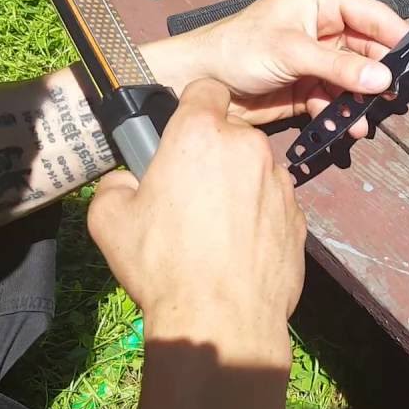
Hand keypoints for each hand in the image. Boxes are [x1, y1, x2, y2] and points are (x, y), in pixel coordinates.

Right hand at [87, 80, 306, 362]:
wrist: (222, 319)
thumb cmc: (163, 264)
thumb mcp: (109, 221)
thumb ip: (114, 186)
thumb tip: (124, 182)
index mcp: (200, 135)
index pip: (206, 89)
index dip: (193, 104)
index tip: (181, 130)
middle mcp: (248, 148)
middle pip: (231, 134)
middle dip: (212, 154)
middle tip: (187, 193)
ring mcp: (279, 183)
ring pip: (255, 170)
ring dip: (238, 186)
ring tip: (213, 229)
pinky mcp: (299, 217)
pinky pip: (273, 204)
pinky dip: (258, 217)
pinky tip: (237, 250)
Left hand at [143, 0, 408, 138]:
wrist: (197, 83)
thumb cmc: (236, 50)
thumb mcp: (291, 52)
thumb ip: (338, 67)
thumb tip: (383, 77)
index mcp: (321, 4)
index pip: (372, 17)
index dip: (401, 36)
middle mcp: (322, 29)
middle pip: (369, 51)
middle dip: (382, 74)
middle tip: (397, 94)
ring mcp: (316, 61)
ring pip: (355, 80)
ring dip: (363, 99)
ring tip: (369, 116)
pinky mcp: (307, 89)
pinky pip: (337, 102)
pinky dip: (344, 115)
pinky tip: (348, 128)